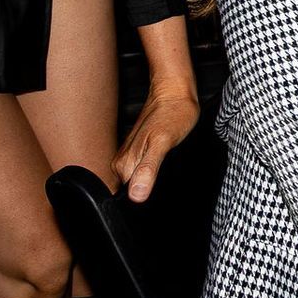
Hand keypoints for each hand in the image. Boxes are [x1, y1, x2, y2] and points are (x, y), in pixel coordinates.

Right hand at [113, 83, 199, 202]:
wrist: (175, 93)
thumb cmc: (173, 114)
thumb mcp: (163, 143)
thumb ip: (148, 169)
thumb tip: (136, 195)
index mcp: (123, 165)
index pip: (124, 199)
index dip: (139, 203)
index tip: (156, 198)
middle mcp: (122, 163)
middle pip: (131, 193)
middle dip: (148, 193)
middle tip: (167, 177)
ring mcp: (130, 157)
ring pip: (138, 183)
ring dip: (152, 183)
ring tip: (168, 169)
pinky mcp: (139, 152)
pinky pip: (144, 172)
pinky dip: (155, 174)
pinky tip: (166, 166)